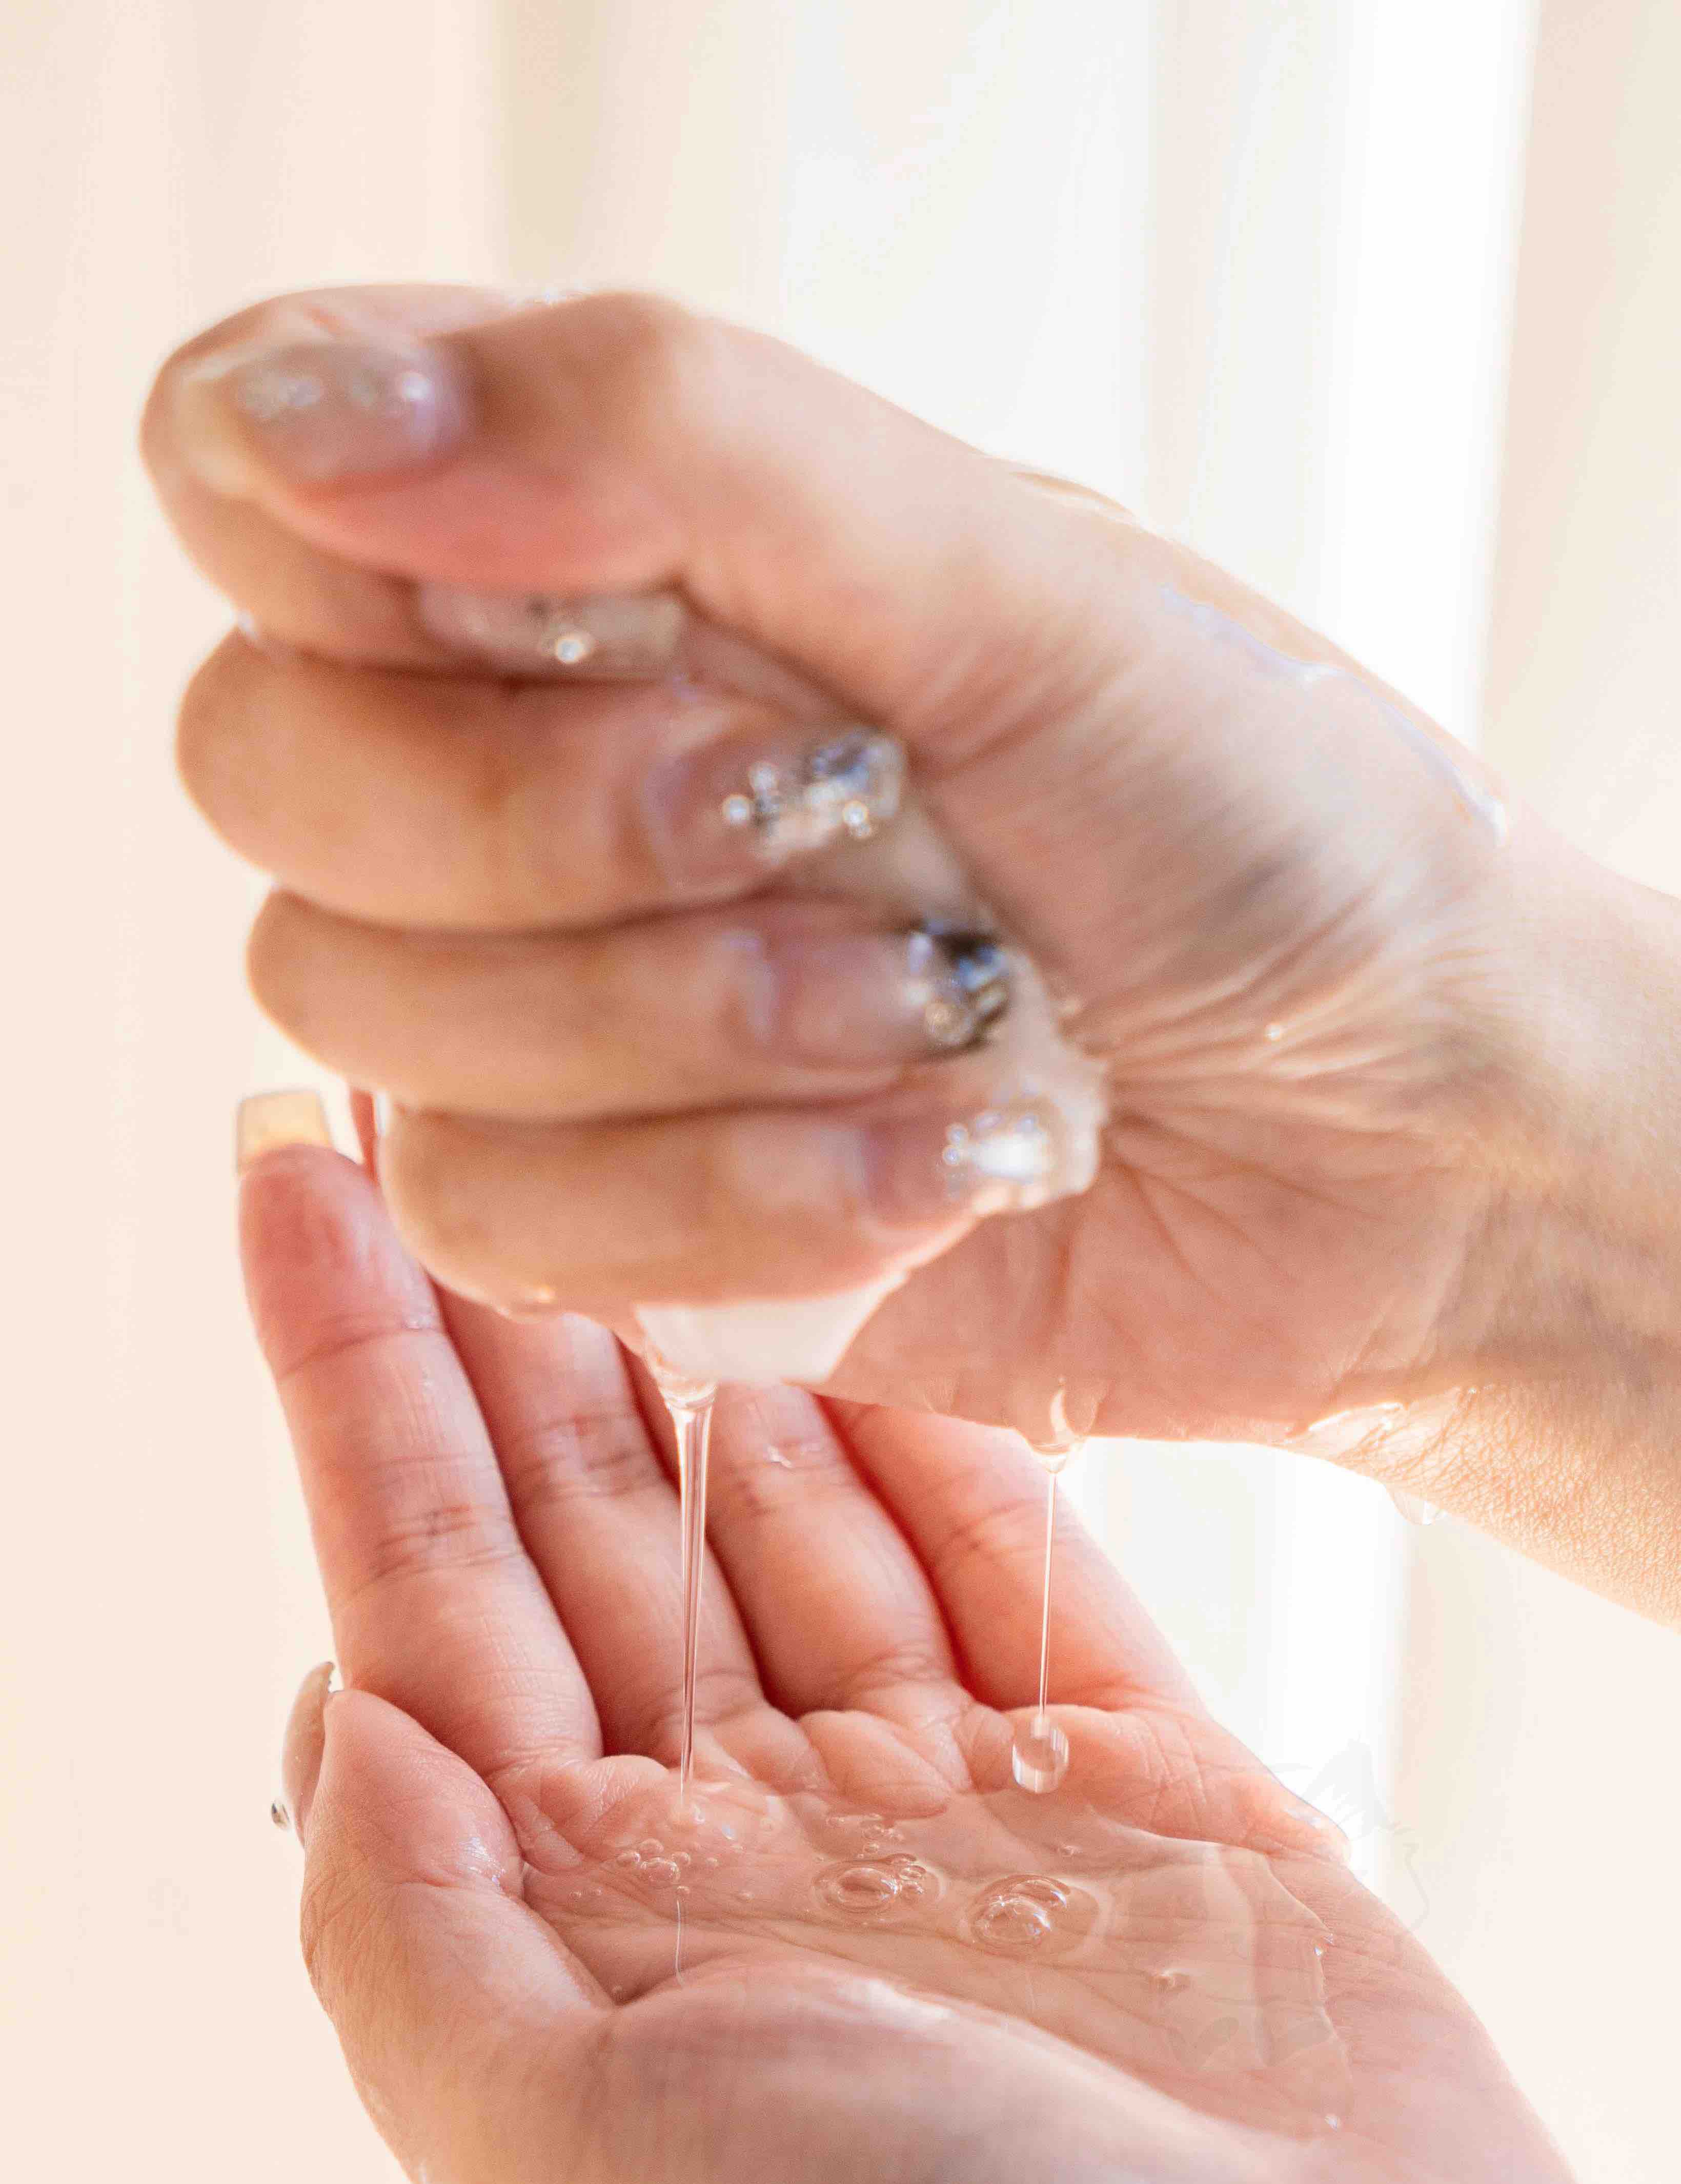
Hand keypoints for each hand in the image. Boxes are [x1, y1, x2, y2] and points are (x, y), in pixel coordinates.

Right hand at [145, 287, 1680, 1612]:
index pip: (257, 467)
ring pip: (373, 1021)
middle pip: (270, 772)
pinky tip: (939, 1166)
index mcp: (600, 541)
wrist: (1404, 1132)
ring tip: (952, 1008)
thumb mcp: (1007, 578)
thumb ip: (662, 447)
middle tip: (841, 815)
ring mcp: (549, 996)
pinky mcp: (607, 1209)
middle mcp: (532, 757)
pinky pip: (499, 1220)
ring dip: (697, 1030)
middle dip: (570, 826)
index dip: (347, 547)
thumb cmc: (1256, 823)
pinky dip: (747, 1201)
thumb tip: (303, 415)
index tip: (591, 615)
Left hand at [247, 1125, 1677, 2183]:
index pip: (429, 1593)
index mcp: (598, 1938)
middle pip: (591, 1516)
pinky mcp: (1129, 1772)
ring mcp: (945, 1804)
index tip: (298, 1183)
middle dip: (502, 1305)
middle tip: (440, 1095)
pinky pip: (1009, 1543)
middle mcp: (752, 1852)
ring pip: (790, 1505)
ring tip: (632, 1138)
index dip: (352, 1382)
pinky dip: (933, 1421)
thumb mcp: (565, 2170)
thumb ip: (408, 1934)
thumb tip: (328, 1710)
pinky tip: (857, 1291)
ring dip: (702, 1324)